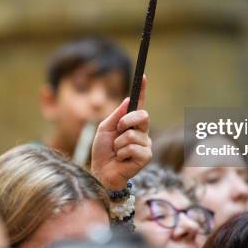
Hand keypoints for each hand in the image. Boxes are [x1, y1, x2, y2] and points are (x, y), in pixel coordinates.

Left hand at [91, 75, 151, 189]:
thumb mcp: (105, 129)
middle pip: (142, 115)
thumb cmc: (102, 152)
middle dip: (126, 122)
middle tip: (117, 131)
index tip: (143, 76)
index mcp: (131, 123)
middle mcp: (142, 132)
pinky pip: (132, 147)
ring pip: (132, 134)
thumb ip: (116, 115)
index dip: (142, 90)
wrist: (101, 172)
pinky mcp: (146, 156)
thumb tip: (128, 99)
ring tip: (116, 152)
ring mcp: (145, 144)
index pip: (139, 104)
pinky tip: (121, 160)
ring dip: (118, 143)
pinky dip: (121, 153)